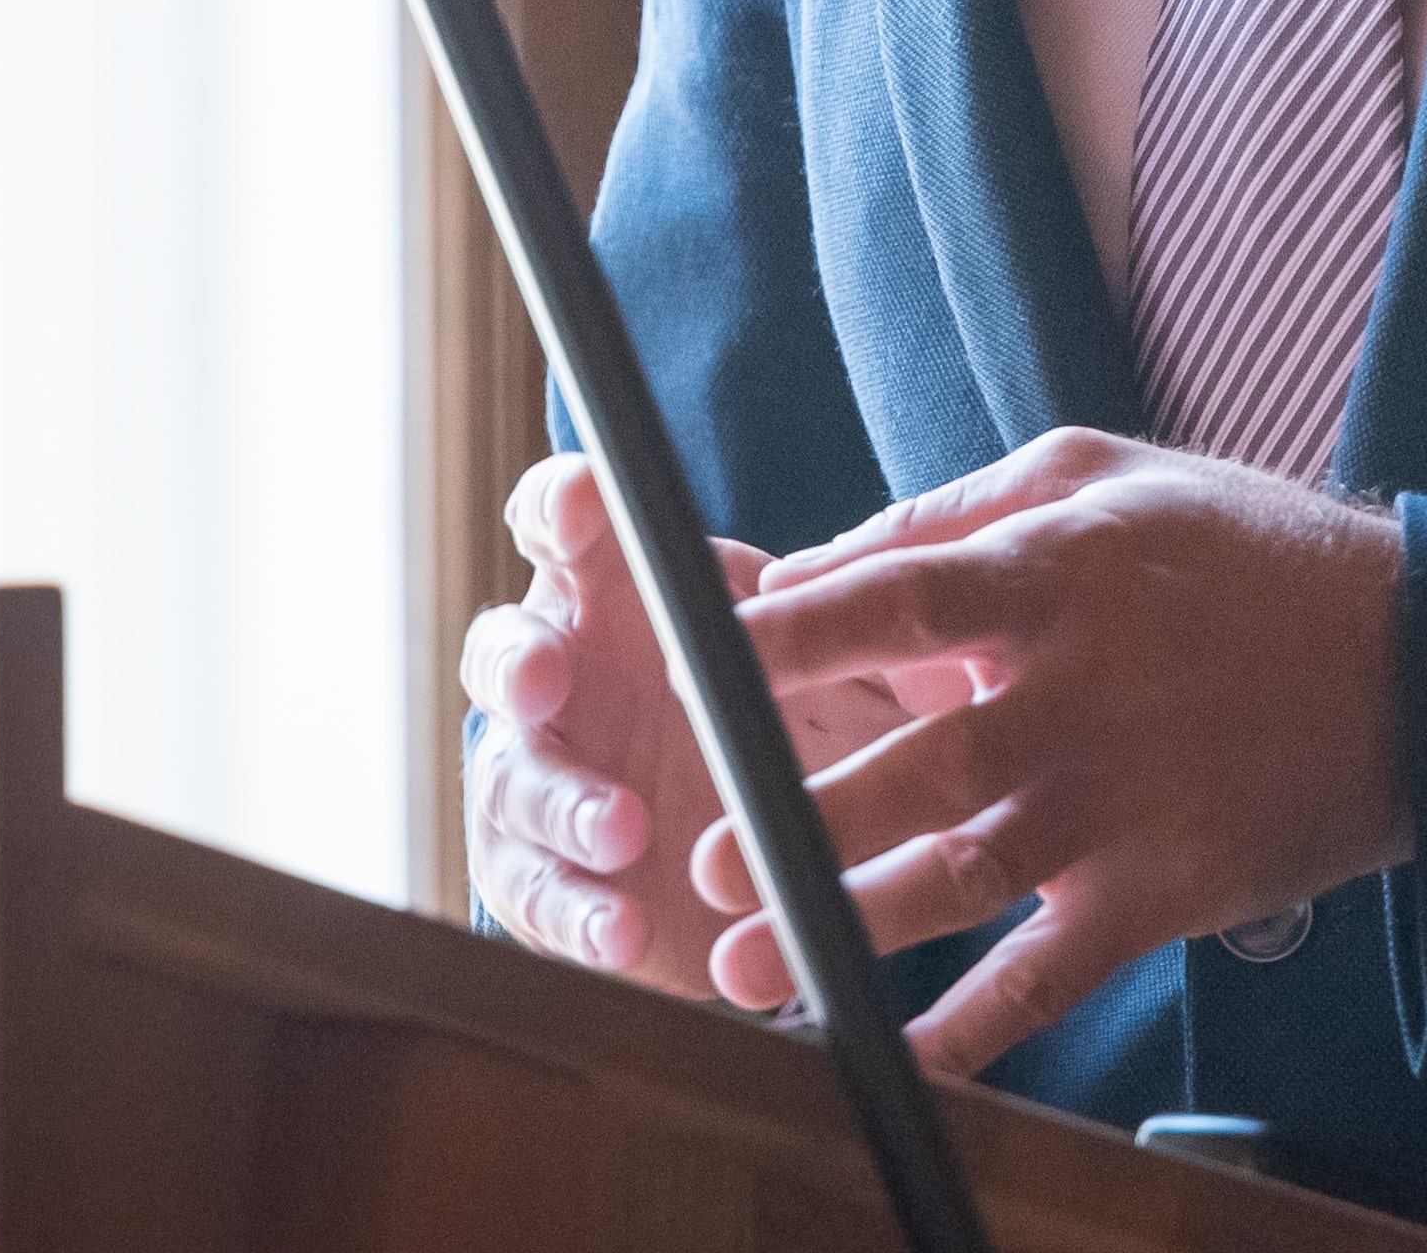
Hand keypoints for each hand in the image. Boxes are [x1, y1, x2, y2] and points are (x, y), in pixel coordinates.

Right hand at [457, 453, 970, 1001]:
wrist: (779, 862)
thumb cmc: (806, 726)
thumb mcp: (852, 675)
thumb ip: (872, 638)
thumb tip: (924, 628)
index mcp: (612, 593)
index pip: (560, 524)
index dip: (561, 505)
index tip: (588, 498)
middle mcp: (559, 676)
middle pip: (502, 650)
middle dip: (519, 660)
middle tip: (549, 678)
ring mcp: (539, 777)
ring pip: (512, 779)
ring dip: (562, 801)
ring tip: (626, 829)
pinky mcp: (542, 879)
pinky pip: (535, 895)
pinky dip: (575, 912)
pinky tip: (622, 927)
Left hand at [696, 426, 1410, 1076]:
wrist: (1419, 660)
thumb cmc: (1244, 552)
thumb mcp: (1100, 475)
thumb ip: (950, 514)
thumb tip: (809, 567)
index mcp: (1053, 576)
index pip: (896, 602)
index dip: (792, 638)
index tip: (696, 664)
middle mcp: (1077, 696)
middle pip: (916, 765)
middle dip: (799, 820)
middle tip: (703, 858)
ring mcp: (1119, 804)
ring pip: (960, 879)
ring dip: (846, 928)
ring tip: (745, 964)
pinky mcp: (1161, 890)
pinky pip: (1048, 974)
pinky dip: (972, 1029)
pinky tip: (892, 1057)